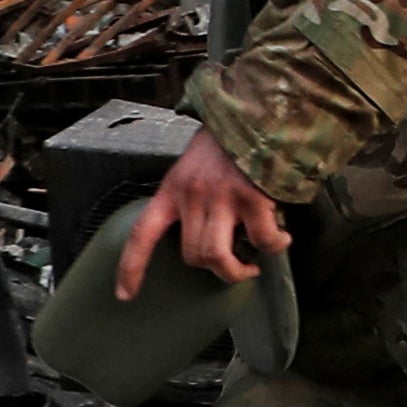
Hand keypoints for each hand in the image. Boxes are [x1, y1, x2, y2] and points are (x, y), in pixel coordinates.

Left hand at [121, 131, 288, 295]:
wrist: (258, 111)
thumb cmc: (228, 140)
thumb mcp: (194, 166)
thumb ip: (193, 195)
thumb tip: (207, 230)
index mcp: (173, 188)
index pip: (143, 233)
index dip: (131, 267)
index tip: (126, 295)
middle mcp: (192, 195)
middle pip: (191, 254)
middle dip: (214, 268)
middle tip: (234, 266)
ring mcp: (221, 197)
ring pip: (218, 257)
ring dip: (237, 271)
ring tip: (251, 267)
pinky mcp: (251, 197)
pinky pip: (261, 239)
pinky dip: (274, 245)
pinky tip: (281, 239)